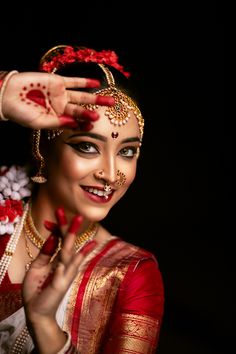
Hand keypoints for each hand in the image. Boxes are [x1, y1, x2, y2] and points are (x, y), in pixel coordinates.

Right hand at [1, 71, 113, 128]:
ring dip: (95, 98)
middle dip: (94, 111)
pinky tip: (96, 82)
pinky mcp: (56, 81)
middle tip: (108, 113)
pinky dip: (84, 82)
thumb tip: (75, 123)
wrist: (7, 95)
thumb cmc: (21, 112)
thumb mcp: (39, 122)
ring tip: (109, 101)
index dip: (84, 123)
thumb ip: (58, 122)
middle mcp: (61, 106)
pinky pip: (73, 81)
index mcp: (57, 118)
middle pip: (82, 109)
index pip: (75, 122)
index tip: (93, 125)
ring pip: (82, 96)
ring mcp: (60, 94)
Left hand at [22, 210, 96, 324]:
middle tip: (73, 214)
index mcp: (58, 259)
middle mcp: (65, 264)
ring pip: (69, 252)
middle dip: (69, 228)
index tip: (50, 220)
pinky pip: (63, 270)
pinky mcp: (62, 283)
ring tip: (77, 223)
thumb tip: (51, 236)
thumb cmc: (37, 289)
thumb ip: (46, 252)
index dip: (56, 229)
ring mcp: (65, 273)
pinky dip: (66, 263)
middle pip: (68, 243)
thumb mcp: (37, 266)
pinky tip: (79, 250)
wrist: (36, 311)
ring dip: (72, 238)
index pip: (59, 240)